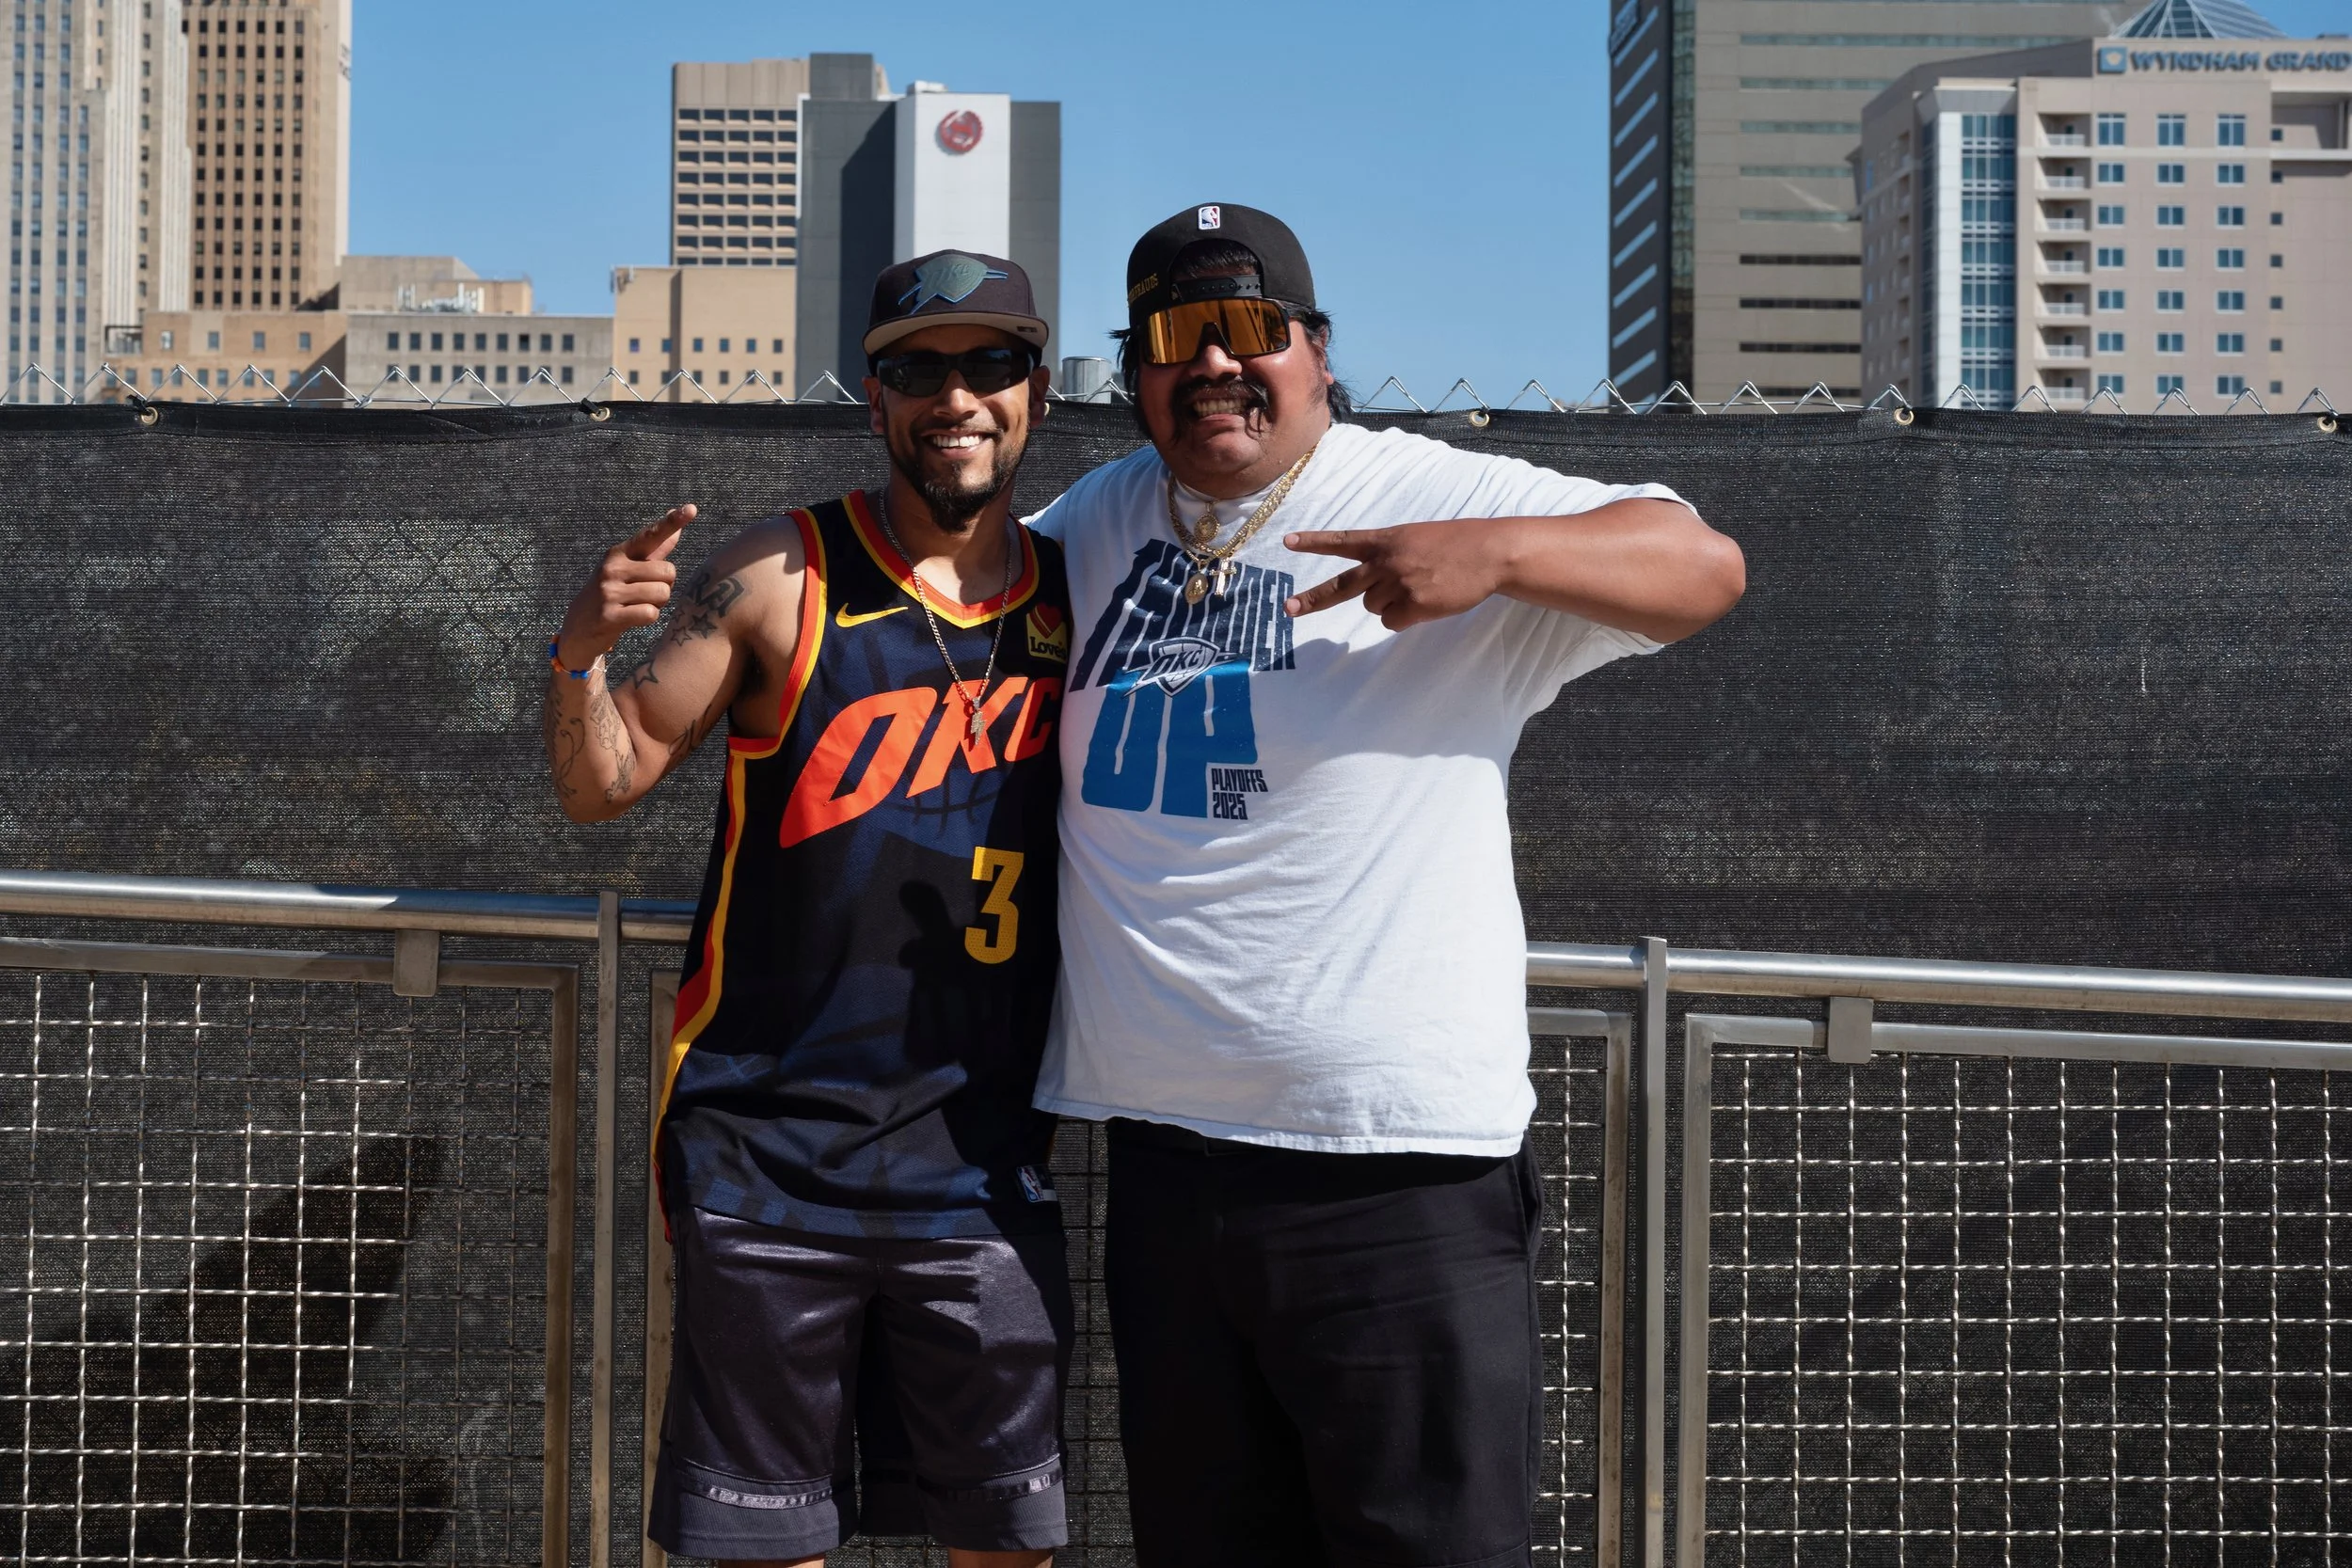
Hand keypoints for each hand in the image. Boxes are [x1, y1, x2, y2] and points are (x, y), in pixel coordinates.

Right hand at [555, 505, 694, 667]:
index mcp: (619, 553)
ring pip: (663, 593)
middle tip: (643, 594)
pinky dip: (648, 618)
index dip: (672, 523)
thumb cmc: (612, 594)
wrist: (578, 628)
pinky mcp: (609, 615)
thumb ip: (654, 550)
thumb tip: (675, 525)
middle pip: (669, 572)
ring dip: (657, 604)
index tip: (691, 508)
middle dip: (664, 586)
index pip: (650, 535)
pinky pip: (651, 613)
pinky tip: (632, 618)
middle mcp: (612, 568)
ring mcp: (609, 591)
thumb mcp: (628, 569)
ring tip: (636, 606)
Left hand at [1282, 519, 1509, 629]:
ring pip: (1373, 609)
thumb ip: (1390, 558)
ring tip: (1420, 589)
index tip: (1287, 542)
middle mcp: (1385, 562)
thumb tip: (1373, 592)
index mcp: (1385, 541)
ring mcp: (1398, 584)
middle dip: (1312, 600)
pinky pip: (1393, 622)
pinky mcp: (1413, 605)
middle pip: (1341, 586)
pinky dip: (1406, 619)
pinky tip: (1427, 603)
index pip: (1343, 541)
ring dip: (1391, 605)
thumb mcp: (1415, 539)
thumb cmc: (1456, 545)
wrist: (1488, 553)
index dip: (1314, 542)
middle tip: (1288, 609)